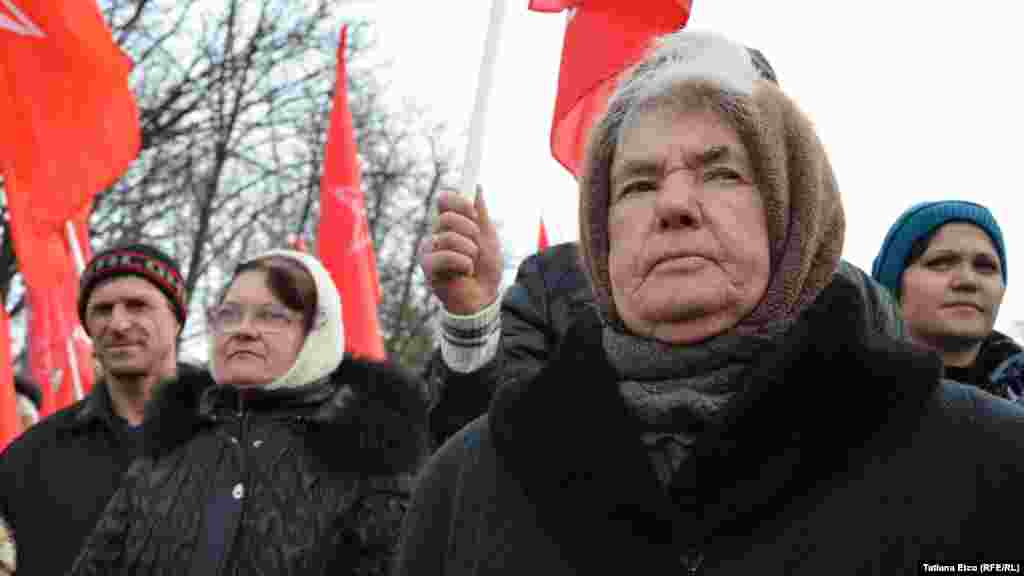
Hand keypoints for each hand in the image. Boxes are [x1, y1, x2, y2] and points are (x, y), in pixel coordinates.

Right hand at [419, 186, 502, 314]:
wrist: (483, 296)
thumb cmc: (485, 268)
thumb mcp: (488, 236)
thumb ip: (480, 213)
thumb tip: (477, 187)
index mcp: (449, 225)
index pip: (444, 201)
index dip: (459, 202)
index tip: (473, 212)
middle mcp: (436, 234)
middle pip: (446, 217)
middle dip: (469, 231)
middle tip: (476, 246)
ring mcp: (429, 250)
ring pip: (448, 237)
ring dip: (469, 252)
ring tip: (471, 264)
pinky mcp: (427, 267)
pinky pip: (445, 256)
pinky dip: (463, 264)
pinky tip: (464, 273)